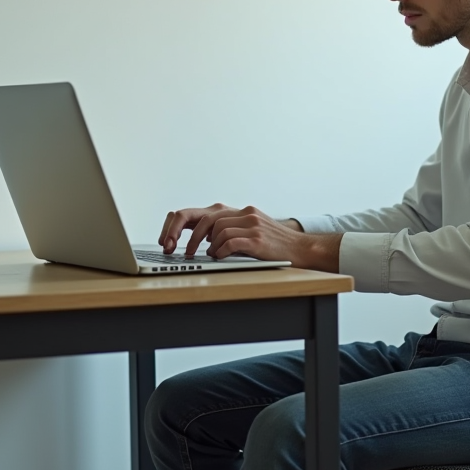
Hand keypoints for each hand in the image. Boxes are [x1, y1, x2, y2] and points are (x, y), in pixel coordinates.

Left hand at [160, 203, 339, 271]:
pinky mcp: (257, 238)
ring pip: (216, 230)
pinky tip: (221, 257)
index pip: (199, 212)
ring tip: (208, 256)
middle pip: (204, 217)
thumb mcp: (247, 232)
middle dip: (186, 236)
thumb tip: (196, 239)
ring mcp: (251, 224)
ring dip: (207, 247)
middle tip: (178, 252)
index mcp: (237, 212)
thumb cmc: (272, 246)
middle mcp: (243, 213)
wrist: (301, 249)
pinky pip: (230, 242)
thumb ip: (226, 230)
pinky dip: (221, 251)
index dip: (179, 225)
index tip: (169, 241)